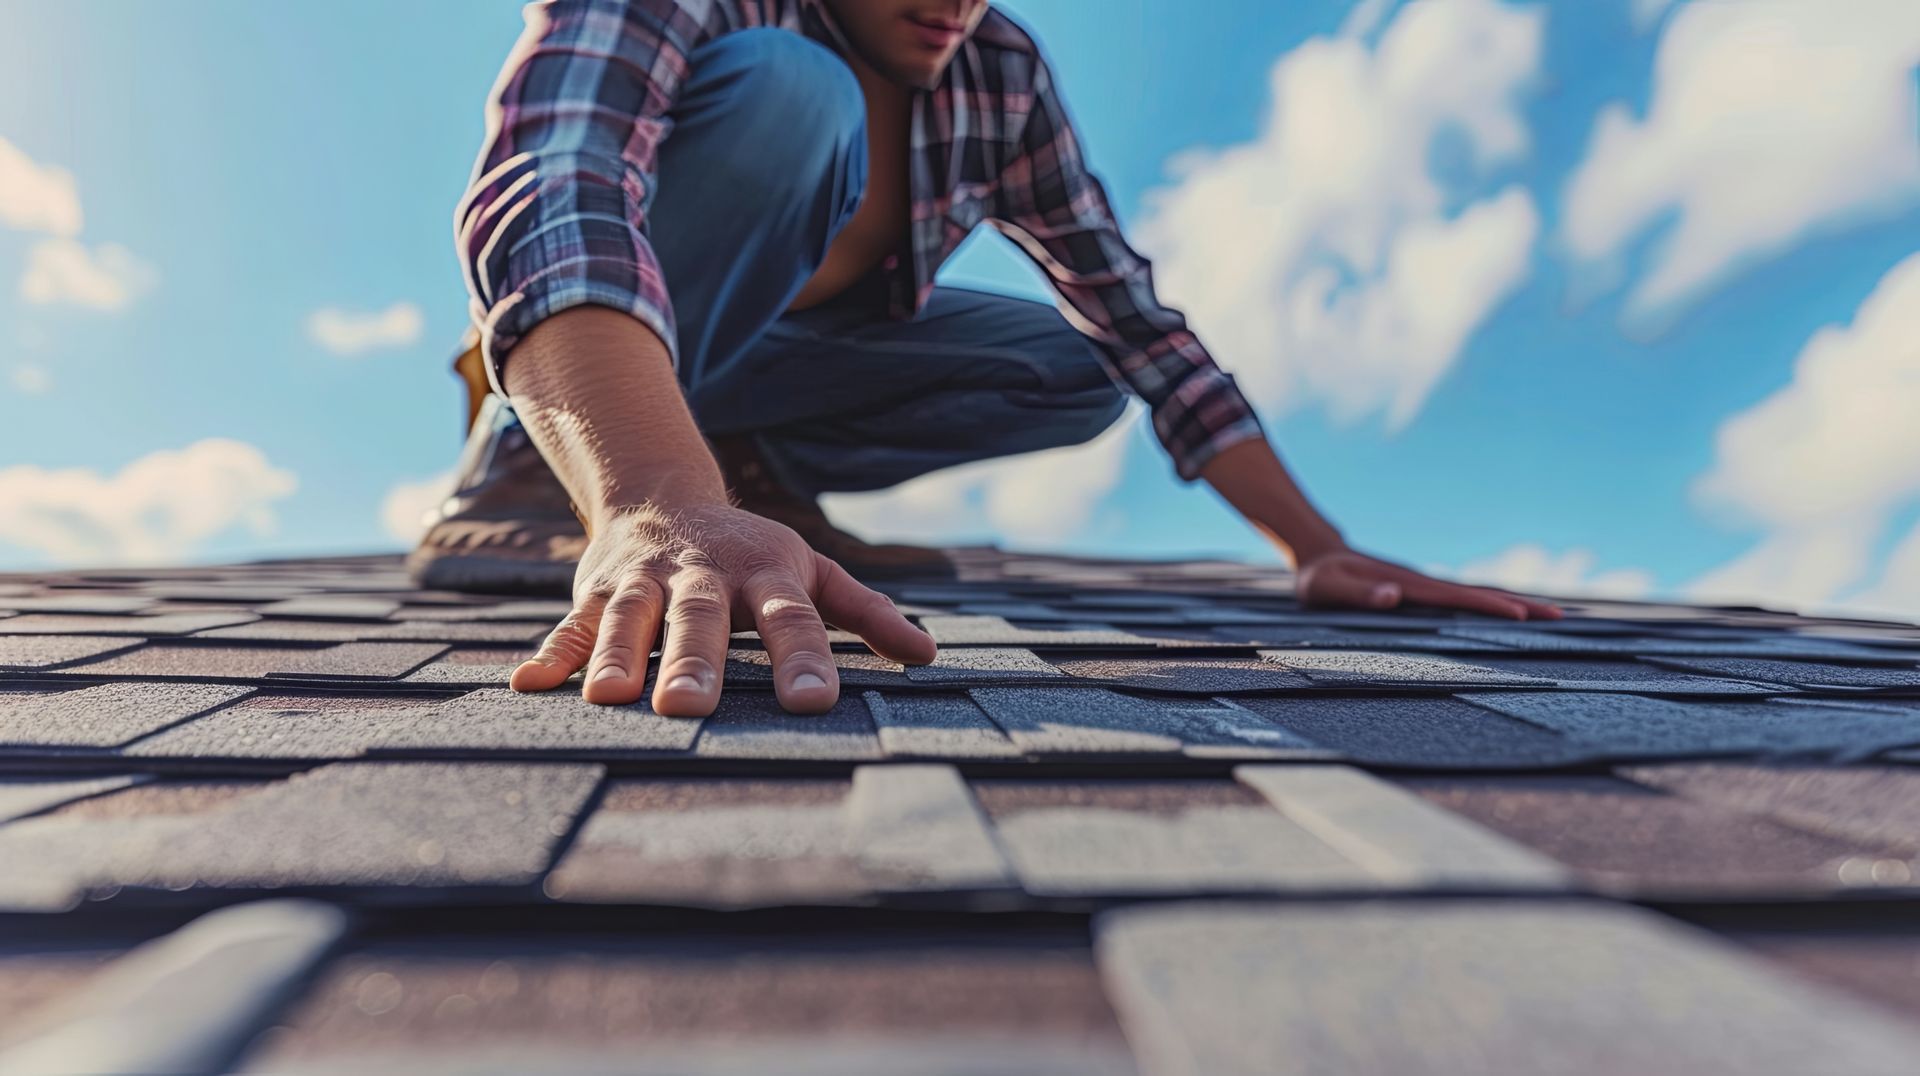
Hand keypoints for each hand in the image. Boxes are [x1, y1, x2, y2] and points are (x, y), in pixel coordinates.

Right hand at [509, 502, 937, 714]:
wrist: (664, 496)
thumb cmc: (753, 554)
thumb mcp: (813, 572)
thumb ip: (867, 613)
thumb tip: (929, 656)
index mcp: (765, 574)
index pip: (791, 618)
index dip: (803, 656)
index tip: (814, 701)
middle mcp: (703, 575)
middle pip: (699, 619)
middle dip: (692, 660)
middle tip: (689, 708)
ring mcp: (645, 582)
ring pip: (629, 618)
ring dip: (616, 655)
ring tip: (609, 699)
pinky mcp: (596, 591)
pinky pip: (571, 623)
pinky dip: (551, 652)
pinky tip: (530, 686)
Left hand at [1298, 548, 1560, 620]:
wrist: (1319, 553)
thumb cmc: (1319, 577)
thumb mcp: (1327, 588)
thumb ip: (1357, 593)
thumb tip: (1394, 597)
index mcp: (1408, 585)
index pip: (1457, 597)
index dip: (1489, 605)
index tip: (1521, 614)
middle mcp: (1424, 584)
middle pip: (1479, 594)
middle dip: (1519, 604)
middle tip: (1560, 617)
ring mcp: (1426, 587)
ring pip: (1475, 596)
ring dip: (1512, 604)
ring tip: (1551, 616)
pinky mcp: (1422, 592)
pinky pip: (1463, 601)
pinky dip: (1491, 605)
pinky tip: (1508, 614)